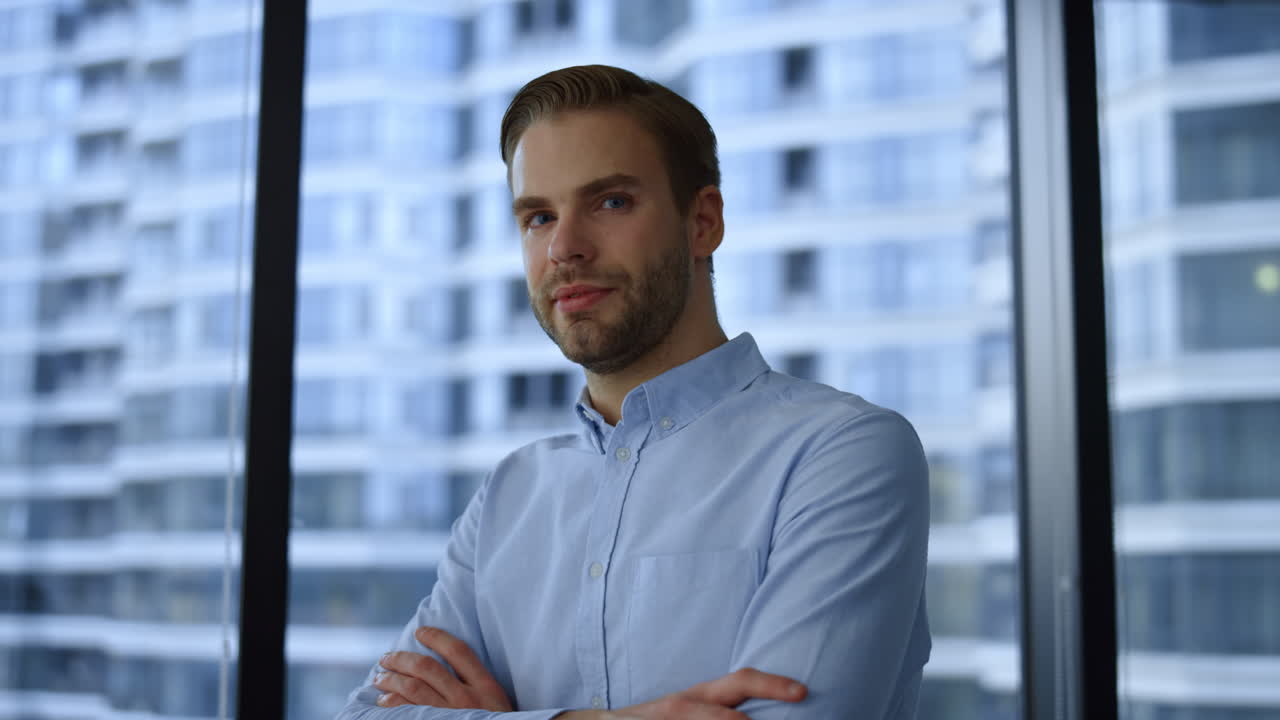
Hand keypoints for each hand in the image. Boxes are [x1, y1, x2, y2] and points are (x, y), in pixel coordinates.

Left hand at [373, 626, 512, 710]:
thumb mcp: (498, 702)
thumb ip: (479, 685)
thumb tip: (448, 665)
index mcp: (486, 687)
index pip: (458, 651)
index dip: (436, 637)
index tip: (421, 632)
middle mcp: (467, 699)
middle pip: (427, 668)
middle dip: (402, 659)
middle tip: (386, 657)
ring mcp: (450, 715)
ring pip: (413, 689)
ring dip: (391, 680)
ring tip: (379, 677)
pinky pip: (408, 712)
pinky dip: (393, 703)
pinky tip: (384, 700)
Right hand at [559, 668, 806, 718]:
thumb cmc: (660, 719)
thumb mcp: (690, 706)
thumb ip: (722, 706)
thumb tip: (759, 713)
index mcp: (702, 695)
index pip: (742, 682)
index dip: (773, 684)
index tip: (803, 691)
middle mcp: (688, 705)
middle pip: (732, 705)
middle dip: (766, 694)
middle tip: (798, 694)